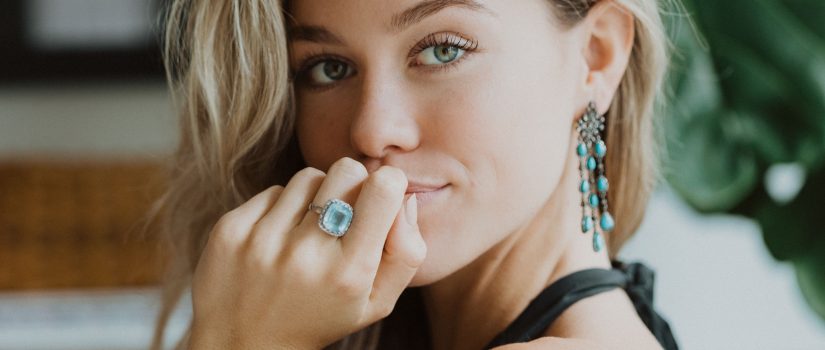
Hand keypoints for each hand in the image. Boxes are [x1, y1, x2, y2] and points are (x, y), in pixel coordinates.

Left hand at [188, 157, 426, 348]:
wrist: (245, 345)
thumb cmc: (321, 317)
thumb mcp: (377, 302)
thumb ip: (406, 251)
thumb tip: (404, 194)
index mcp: (349, 273)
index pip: (382, 188)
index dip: (388, 183)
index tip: (381, 197)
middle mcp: (305, 254)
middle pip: (346, 170)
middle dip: (352, 185)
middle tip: (344, 214)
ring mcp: (262, 240)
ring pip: (309, 176)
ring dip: (315, 195)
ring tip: (309, 231)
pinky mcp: (231, 230)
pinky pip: (273, 190)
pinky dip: (282, 208)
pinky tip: (279, 240)